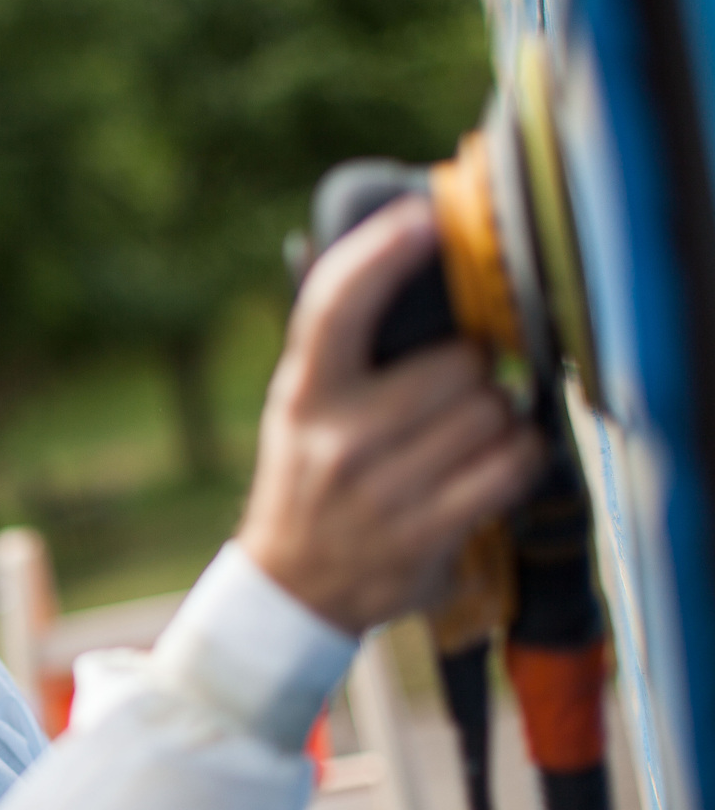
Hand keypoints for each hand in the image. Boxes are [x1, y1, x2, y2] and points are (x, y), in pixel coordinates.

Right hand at [237, 196, 545, 633]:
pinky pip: (510, 466)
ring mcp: (382, 489)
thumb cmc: (310, 481)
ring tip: (468, 433)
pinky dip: (517, 459)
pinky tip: (492, 464)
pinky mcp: (425, 532)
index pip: (336, 304)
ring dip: (499, 416)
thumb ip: (340, 347)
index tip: (423, 220)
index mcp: (303, 393)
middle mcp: (337, 438)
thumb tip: (399, 251)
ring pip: (493, 412)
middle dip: (473, 368)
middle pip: (458, 363)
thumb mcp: (300, 409)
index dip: (381, 252)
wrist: (292, 589)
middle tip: (456, 387)